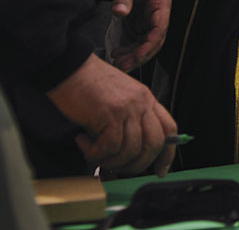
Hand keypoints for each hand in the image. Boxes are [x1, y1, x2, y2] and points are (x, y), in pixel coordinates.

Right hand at [46, 54, 177, 176]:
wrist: (69, 68)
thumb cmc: (89, 85)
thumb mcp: (120, 99)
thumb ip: (130, 120)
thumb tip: (131, 153)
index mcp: (147, 99)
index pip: (169, 128)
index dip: (167, 153)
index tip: (160, 170)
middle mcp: (142, 103)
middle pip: (154, 145)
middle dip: (137, 164)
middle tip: (118, 169)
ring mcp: (127, 108)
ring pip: (131, 151)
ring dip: (111, 161)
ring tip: (94, 154)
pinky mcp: (109, 115)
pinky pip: (109, 148)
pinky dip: (95, 154)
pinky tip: (83, 143)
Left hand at [110, 0, 171, 70]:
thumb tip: (120, 13)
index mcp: (161, 2)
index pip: (160, 28)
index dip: (150, 43)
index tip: (138, 53)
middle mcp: (157, 13)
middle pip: (154, 40)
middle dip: (140, 54)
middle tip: (123, 64)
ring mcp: (148, 18)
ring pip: (145, 43)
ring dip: (134, 54)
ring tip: (118, 63)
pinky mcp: (139, 20)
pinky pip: (136, 39)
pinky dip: (129, 48)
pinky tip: (118, 54)